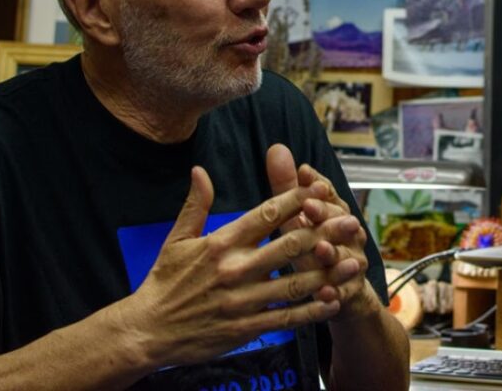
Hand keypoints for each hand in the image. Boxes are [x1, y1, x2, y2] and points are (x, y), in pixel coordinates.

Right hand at [114, 166, 362, 367]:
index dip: (296, 200)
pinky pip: (286, 317)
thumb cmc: (163, 283)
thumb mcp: (176, 239)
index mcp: (221, 244)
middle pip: (289, 245)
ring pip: (294, 283)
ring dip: (327, 272)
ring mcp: (242, 300)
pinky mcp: (245, 328)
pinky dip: (312, 310)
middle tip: (351, 222)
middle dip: (324, 232)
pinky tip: (333, 301)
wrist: (147, 331)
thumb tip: (200, 170)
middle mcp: (235, 269)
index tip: (319, 188)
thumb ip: (195, 204)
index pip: (265, 215)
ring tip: (353, 261)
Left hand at [265, 145, 380, 320]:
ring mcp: (353, 263)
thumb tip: (276, 148)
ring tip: (320, 248)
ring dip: (334, 252)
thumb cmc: (310, 249)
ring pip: (346, 256)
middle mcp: (349, 235)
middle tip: (309, 206)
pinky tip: (324, 293)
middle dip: (325, 213)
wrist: (341, 293)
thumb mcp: (296, 218)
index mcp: (335, 213)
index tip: (303, 172)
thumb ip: (288, 187)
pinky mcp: (352, 292)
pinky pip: (345, 293)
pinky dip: (335, 293)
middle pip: (340, 220)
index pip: (329, 193)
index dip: (318, 183)